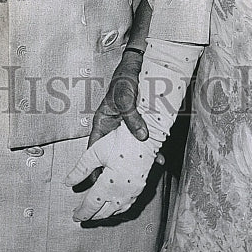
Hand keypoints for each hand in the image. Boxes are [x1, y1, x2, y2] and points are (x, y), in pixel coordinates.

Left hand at [65, 123, 158, 221]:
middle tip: (83, 217)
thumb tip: (69, 181)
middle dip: (93, 215)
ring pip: (117, 210)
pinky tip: (115, 206)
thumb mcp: (95, 152)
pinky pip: (128, 204)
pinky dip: (119, 209)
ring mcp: (133, 191)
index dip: (83, 212)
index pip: (92, 204)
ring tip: (97, 214)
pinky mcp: (141, 186)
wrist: (146, 136)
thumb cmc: (122, 140)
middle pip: (105, 211)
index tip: (76, 216)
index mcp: (109, 184)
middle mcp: (122, 191)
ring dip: (106, 214)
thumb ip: (81, 169)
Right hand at [86, 50, 163, 183]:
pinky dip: (150, 151)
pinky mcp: (140, 124)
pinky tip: (159, 159)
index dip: (92, 168)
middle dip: (117, 170)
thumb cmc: (125, 76)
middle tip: (123, 187)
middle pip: (112, 154)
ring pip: (129, 150)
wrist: (139, 63)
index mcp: (102, 122)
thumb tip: (141, 137)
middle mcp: (113, 128)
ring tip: (142, 177)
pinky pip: (143, 142)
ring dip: (136, 162)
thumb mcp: (124, 95)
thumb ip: (131, 116)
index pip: (93, 150)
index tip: (96, 184)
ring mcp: (127, 127)